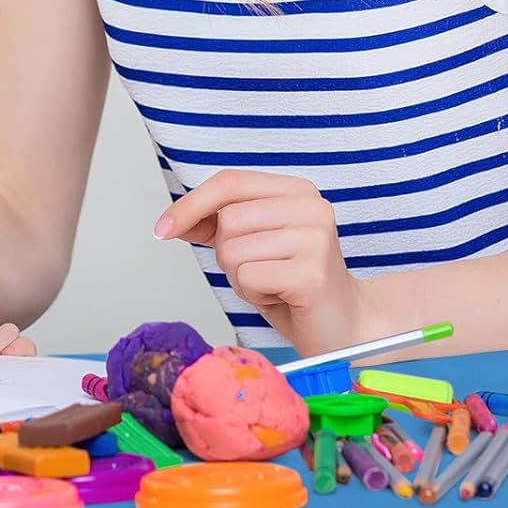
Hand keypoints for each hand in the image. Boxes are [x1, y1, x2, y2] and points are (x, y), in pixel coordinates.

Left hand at [156, 170, 372, 354]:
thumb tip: (173, 221)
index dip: (190, 205)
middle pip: (227, 220)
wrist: (344, 325)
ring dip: (241, 278)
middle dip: (228, 254)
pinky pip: (248, 278)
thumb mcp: (254, 244)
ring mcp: (315, 238)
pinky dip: (254, 295)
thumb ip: (218, 225)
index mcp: (297, 190)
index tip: (163, 228)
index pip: (229, 182)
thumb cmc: (295, 285)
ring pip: (233, 251)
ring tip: (274, 284)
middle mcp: (311, 207)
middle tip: (261, 270)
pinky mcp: (312, 274)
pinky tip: (282, 297)